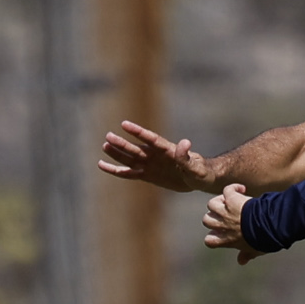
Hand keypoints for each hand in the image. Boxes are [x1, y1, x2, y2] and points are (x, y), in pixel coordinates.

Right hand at [99, 121, 216, 193]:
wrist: (200, 179)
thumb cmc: (202, 171)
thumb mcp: (196, 166)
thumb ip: (187, 156)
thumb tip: (185, 142)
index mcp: (168, 150)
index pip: (151, 139)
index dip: (138, 132)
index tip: (124, 124)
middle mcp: (156, 155)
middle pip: (136, 148)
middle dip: (123, 143)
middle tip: (108, 136)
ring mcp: (150, 165)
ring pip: (130, 158)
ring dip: (117, 153)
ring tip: (104, 145)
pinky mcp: (147, 175)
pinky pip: (128, 173)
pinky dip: (116, 170)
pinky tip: (102, 164)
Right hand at [203, 184, 262, 261]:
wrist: (268, 226)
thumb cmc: (263, 240)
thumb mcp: (254, 250)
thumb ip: (246, 254)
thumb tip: (242, 261)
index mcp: (227, 240)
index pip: (209, 240)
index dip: (213, 235)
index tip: (222, 232)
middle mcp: (223, 225)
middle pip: (206, 219)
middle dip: (214, 216)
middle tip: (227, 214)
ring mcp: (226, 211)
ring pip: (211, 204)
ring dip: (220, 201)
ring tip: (231, 201)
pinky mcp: (232, 199)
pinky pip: (227, 190)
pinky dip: (233, 188)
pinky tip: (242, 189)